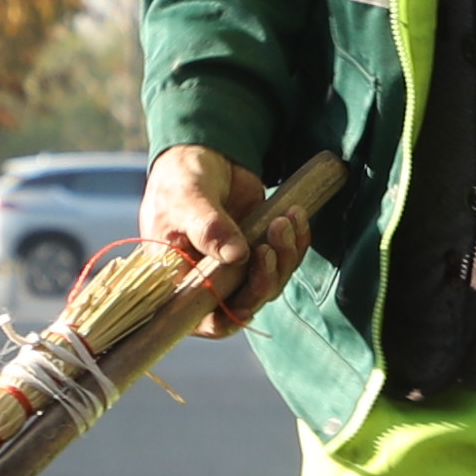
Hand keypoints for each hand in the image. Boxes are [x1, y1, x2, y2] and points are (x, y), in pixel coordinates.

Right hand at [144, 143, 309, 335]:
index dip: (227, 320)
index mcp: (180, 279)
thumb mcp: (186, 199)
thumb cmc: (180, 179)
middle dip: (264, 280)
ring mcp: (236, 267)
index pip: (202, 319)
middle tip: (271, 244)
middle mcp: (208, 280)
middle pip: (244, 303)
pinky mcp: (258, 250)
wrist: (202, 156)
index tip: (248, 305)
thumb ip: (208, 227)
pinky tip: (296, 217)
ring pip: (269, 283)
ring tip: (284, 220)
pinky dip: (295, 243)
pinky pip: (284, 260)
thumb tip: (236, 256)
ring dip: (284, 257)